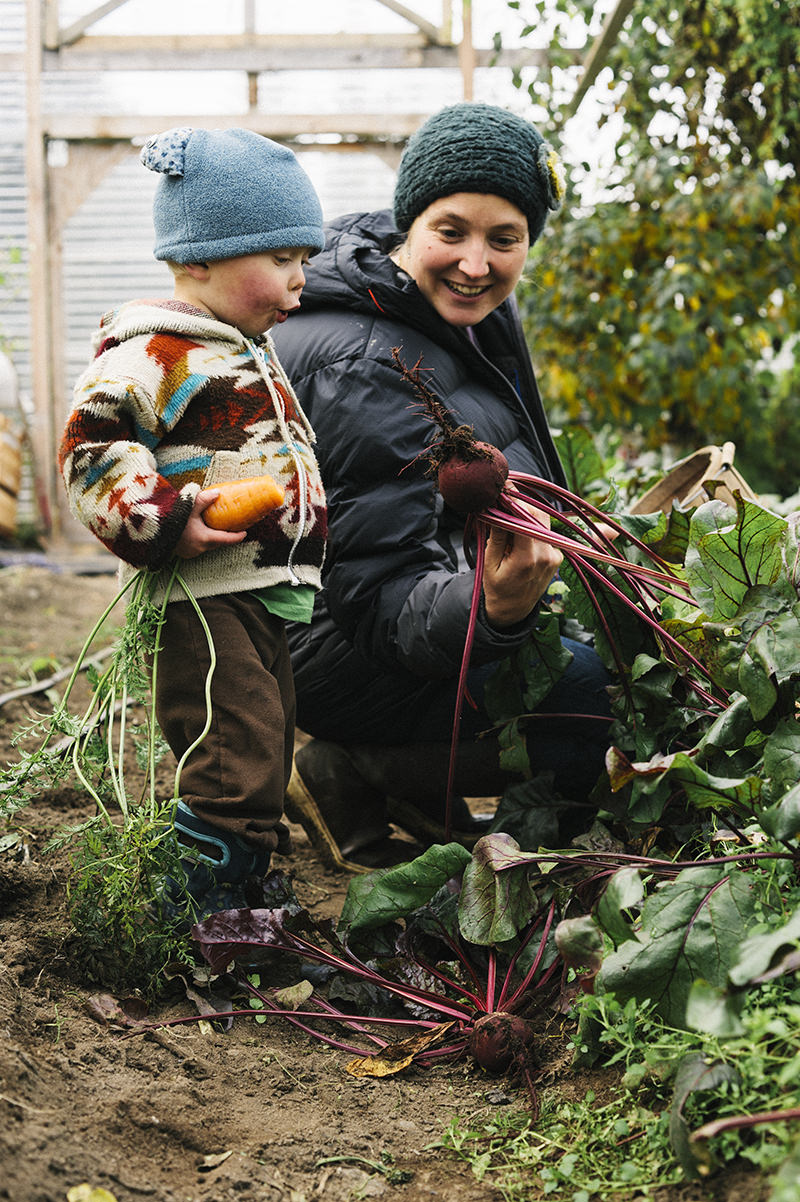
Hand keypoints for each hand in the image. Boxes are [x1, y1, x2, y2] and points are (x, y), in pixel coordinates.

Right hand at [175, 489, 246, 558]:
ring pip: (206, 545)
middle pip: (217, 543)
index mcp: (204, 539)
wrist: (148, 528)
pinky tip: (199, 530)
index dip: (237, 537)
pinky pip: (196, 547)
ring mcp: (189, 553)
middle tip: (231, 527)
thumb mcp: (188, 505)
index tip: (245, 533)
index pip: (227, 540)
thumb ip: (204, 499)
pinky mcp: (181, 553)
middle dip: (224, 536)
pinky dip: (200, 540)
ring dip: (211, 537)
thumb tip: (218, 493)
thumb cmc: (169, 516)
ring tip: (215, 527)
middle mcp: (198, 549)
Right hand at [481, 505, 561, 627]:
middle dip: (520, 503)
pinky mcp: (558, 555)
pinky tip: (518, 530)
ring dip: (526, 513)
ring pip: (543, 521)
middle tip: (504, 497)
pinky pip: (545, 532)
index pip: (525, 518)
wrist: (514, 609)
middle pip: (537, 515)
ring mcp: (555, 555)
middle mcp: (546, 555)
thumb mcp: (490, 563)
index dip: (514, 500)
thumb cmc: (497, 587)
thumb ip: (497, 535)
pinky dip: (532, 525)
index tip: (504, 488)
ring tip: (508, 513)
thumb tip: (496, 506)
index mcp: (527, 559)